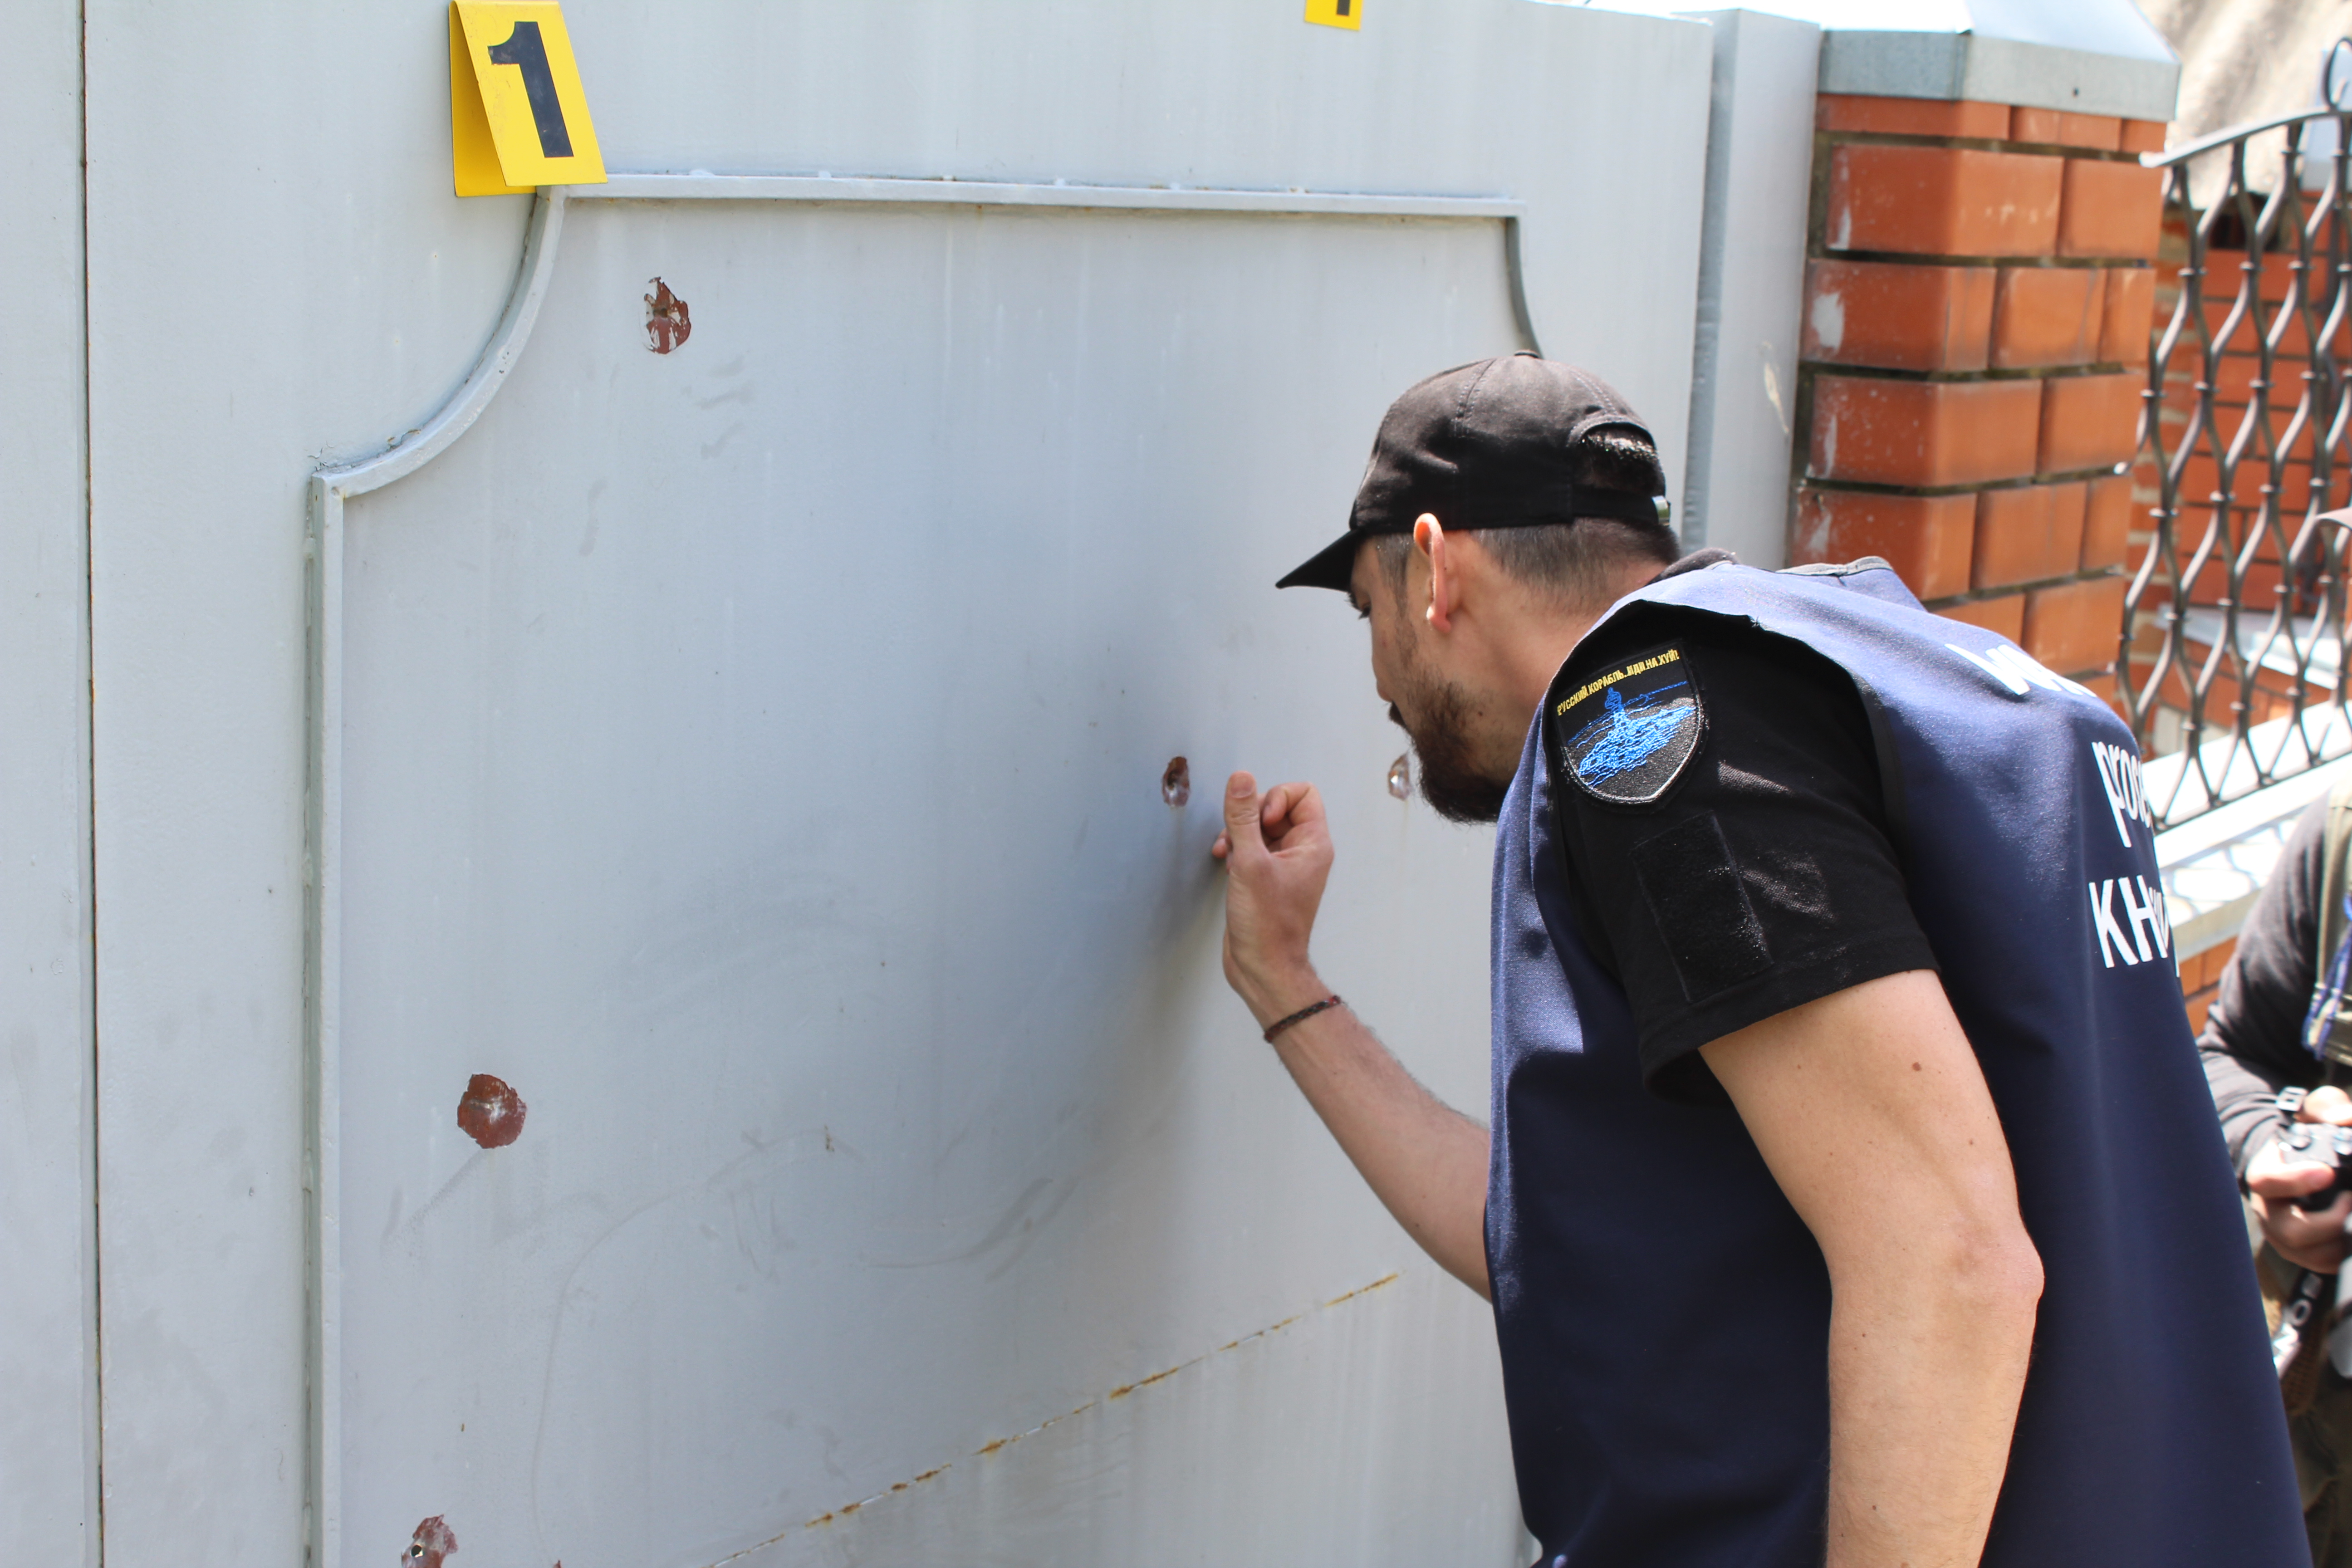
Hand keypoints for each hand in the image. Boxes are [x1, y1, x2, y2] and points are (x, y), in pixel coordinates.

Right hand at [1211, 771, 1332, 1025]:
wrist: (1263, 968)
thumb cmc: (1267, 925)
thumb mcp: (1250, 864)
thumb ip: (1243, 818)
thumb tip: (1241, 778)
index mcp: (1313, 844)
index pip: (1303, 793)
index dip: (1276, 798)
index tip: (1261, 822)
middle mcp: (1302, 852)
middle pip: (1277, 807)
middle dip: (1250, 816)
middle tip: (1239, 837)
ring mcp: (1283, 865)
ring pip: (1260, 828)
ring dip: (1238, 833)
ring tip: (1227, 852)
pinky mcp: (1265, 878)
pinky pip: (1252, 848)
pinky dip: (1236, 849)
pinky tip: (1225, 863)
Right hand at [2248, 1085, 2351, 1271]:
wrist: (2297, 1166)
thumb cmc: (2305, 1139)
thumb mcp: (2313, 1114)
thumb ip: (2327, 1107)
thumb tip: (2344, 1120)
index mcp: (2264, 1174)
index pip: (2266, 1182)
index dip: (2294, 1181)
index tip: (2327, 1172)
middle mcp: (2268, 1209)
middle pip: (2290, 1230)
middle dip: (2328, 1221)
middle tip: (2351, 1200)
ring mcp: (2283, 1235)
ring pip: (2309, 1254)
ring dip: (2339, 1239)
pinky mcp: (2302, 1254)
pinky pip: (2323, 1264)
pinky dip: (2343, 1252)